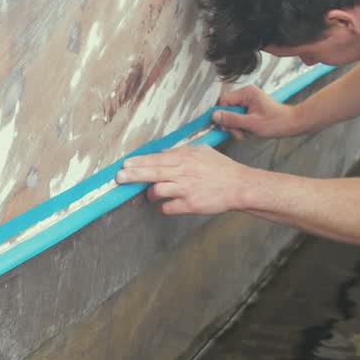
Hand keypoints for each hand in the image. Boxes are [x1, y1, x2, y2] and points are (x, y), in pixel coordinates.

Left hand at [115, 143, 252, 215]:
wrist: (240, 186)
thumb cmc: (221, 169)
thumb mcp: (202, 152)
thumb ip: (181, 152)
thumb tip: (161, 154)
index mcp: (186, 158)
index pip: (156, 159)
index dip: (139, 162)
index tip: (125, 164)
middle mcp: (184, 172)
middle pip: (152, 172)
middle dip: (133, 175)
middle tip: (119, 178)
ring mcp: (187, 189)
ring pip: (158, 190)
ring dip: (149, 194)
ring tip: (148, 195)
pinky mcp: (191, 204)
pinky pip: (168, 207)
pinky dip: (163, 207)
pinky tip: (164, 205)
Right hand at [213, 84, 300, 138]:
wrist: (291, 124)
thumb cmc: (277, 122)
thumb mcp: (252, 123)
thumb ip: (232, 119)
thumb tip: (215, 116)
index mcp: (247, 93)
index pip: (223, 101)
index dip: (223, 115)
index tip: (227, 128)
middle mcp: (246, 94)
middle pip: (226, 108)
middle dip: (230, 123)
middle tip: (238, 132)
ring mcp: (247, 100)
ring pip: (231, 114)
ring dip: (235, 126)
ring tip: (245, 132)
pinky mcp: (249, 107)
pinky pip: (237, 116)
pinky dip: (240, 125)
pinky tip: (248, 129)